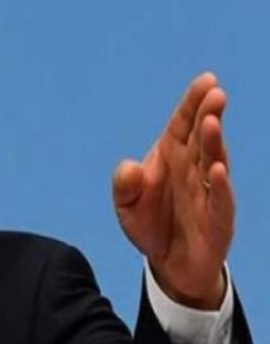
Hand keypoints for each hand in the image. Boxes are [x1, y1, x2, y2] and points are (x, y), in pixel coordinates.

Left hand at [113, 72, 233, 309]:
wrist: (167, 263)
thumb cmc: (149, 224)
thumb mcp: (126, 205)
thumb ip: (124, 185)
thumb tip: (130, 167)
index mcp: (171, 156)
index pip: (183, 123)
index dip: (193, 102)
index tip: (207, 80)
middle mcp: (193, 168)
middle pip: (202, 136)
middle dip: (207, 113)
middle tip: (215, 93)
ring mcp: (207, 192)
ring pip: (214, 160)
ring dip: (214, 141)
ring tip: (211, 121)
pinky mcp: (217, 219)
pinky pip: (220, 199)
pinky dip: (219, 185)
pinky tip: (216, 169)